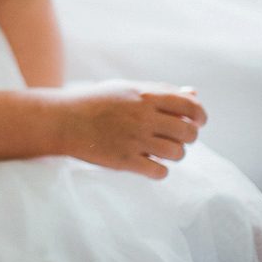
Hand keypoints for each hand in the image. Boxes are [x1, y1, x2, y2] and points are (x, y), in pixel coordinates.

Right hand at [56, 80, 204, 178]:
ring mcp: (134, 140)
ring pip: (178, 154)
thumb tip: (194, 94)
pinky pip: (160, 172)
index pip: (191, 106)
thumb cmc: (95, 102)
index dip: (200, 116)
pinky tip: (148, 163)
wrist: (61, 120)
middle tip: (173, 137)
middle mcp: (143, 117)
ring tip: (159, 150)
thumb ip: (160, 91)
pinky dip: (159, 170)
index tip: (196, 122)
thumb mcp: (126, 89)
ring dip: (173, 154)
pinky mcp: (125, 161)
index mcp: (145, 96)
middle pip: (189, 133)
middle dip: (187, 138)